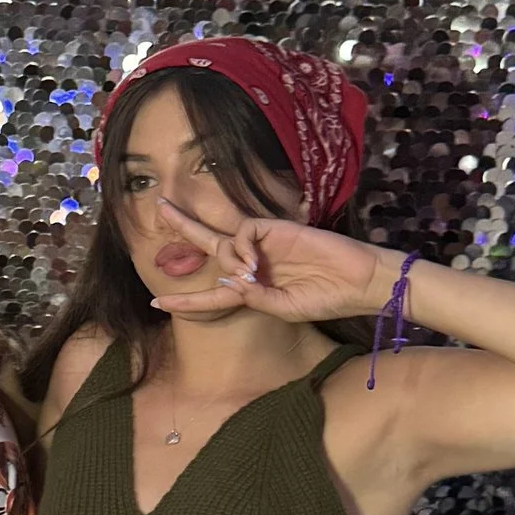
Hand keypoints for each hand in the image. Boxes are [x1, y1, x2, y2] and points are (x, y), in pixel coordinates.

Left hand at [147, 196, 405, 321]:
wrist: (358, 281)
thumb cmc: (326, 299)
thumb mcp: (284, 309)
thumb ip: (255, 298)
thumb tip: (230, 281)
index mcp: (254, 289)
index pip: (213, 295)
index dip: (186, 301)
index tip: (156, 304)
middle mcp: (254, 263)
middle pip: (209, 245)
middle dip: (184, 225)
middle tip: (159, 205)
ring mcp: (264, 244)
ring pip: (224, 242)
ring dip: (229, 260)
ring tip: (254, 273)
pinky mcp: (276, 228)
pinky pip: (243, 231)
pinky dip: (241, 247)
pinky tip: (255, 261)